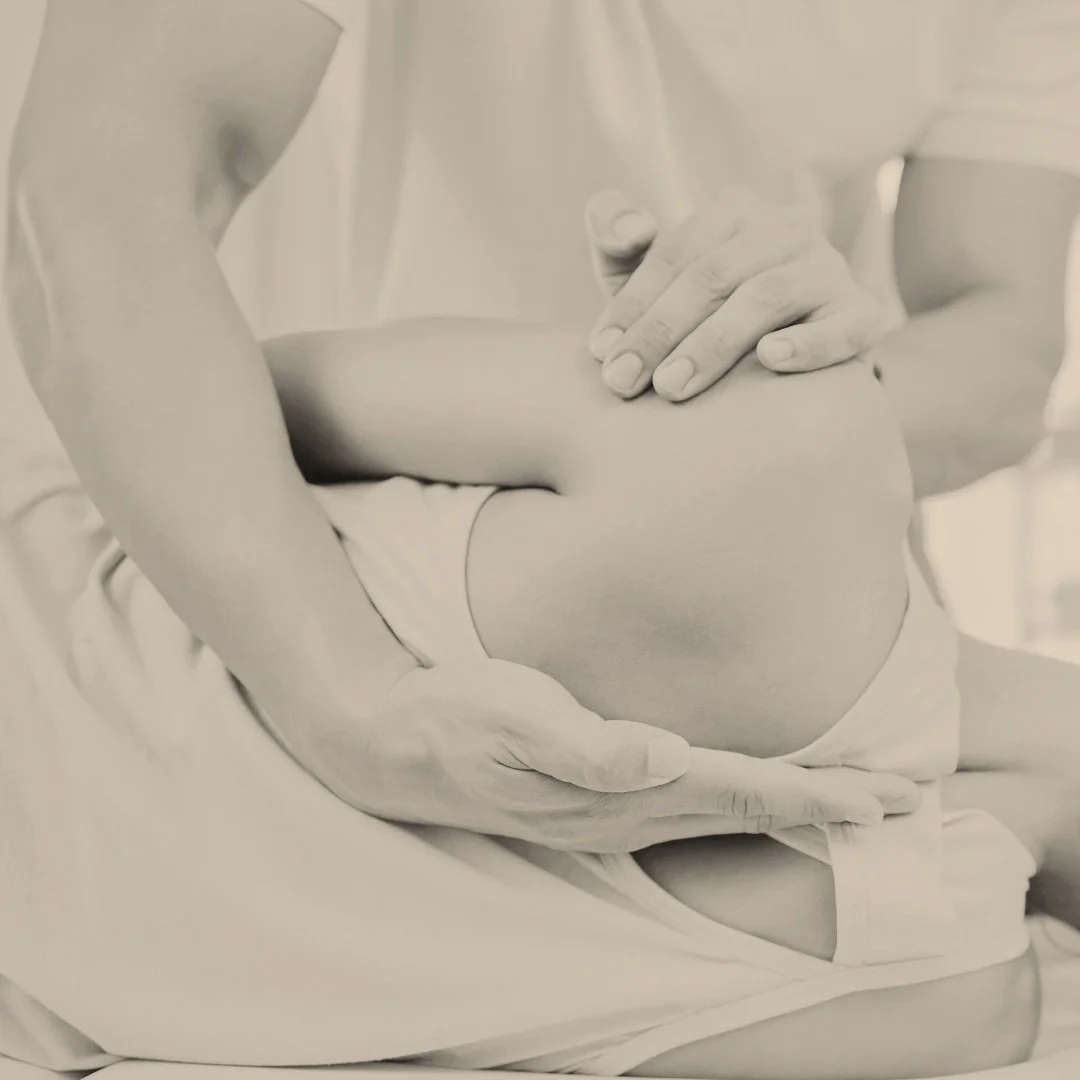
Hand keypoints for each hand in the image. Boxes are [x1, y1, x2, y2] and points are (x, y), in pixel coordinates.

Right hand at [323, 657, 919, 852]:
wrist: (389, 744)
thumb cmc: (452, 717)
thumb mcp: (508, 717)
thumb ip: (583, 745)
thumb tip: (659, 758)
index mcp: (618, 788)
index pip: (739, 794)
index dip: (814, 796)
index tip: (883, 795)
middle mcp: (625, 812)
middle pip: (747, 813)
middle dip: (826, 809)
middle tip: (901, 802)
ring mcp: (611, 812)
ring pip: (723, 816)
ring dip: (792, 808)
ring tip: (849, 799)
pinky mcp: (594, 797)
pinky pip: (688, 807)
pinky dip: (741, 802)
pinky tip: (752, 790)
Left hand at [584, 188, 882, 401]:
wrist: (786, 365)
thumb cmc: (697, 319)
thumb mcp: (652, 279)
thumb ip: (618, 240)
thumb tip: (631, 227)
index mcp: (733, 213)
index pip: (675, 253)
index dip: (633, 303)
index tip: (599, 353)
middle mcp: (786, 228)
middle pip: (713, 275)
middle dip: (660, 331)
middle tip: (622, 382)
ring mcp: (828, 269)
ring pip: (766, 296)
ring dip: (713, 344)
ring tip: (671, 387)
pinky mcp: (863, 314)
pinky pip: (841, 327)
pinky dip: (808, 343)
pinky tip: (770, 360)